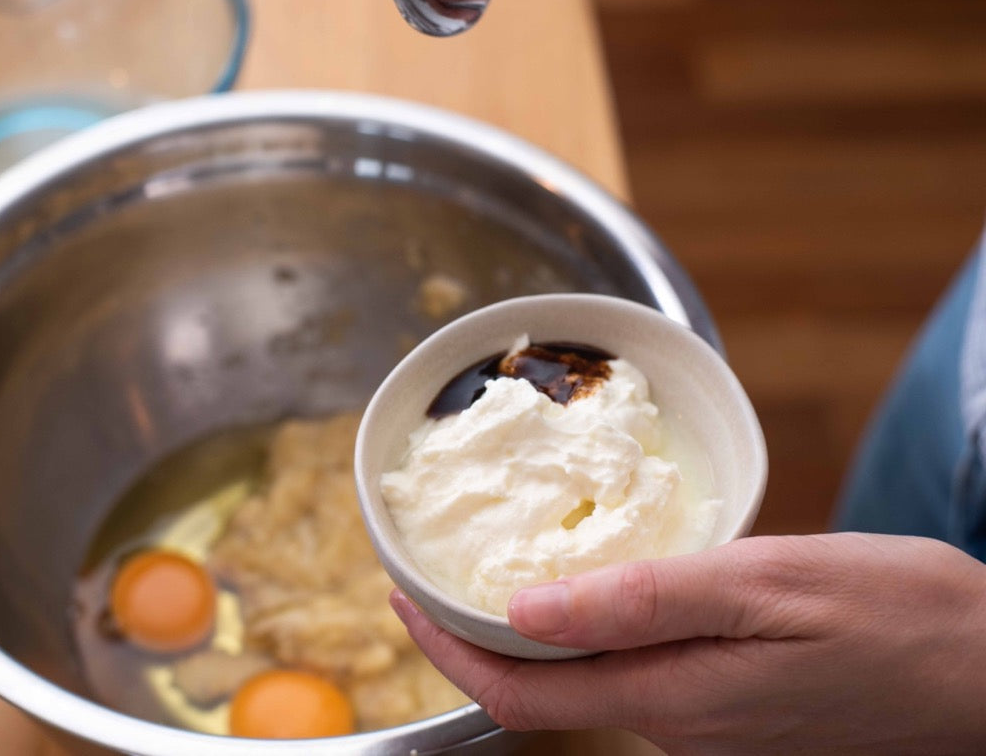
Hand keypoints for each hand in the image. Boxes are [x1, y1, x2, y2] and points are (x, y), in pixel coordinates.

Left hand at [390, 533, 985, 754]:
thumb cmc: (896, 617)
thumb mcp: (765, 585)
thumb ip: (642, 601)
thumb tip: (526, 611)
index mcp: (671, 695)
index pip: (517, 689)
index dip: (443, 648)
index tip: (397, 593)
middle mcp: (677, 725)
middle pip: (539, 692)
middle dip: (468, 640)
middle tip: (428, 572)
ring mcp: (707, 725)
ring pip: (583, 684)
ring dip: (524, 636)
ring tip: (488, 569)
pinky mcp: (735, 711)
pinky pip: (633, 676)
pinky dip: (586, 637)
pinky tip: (587, 589)